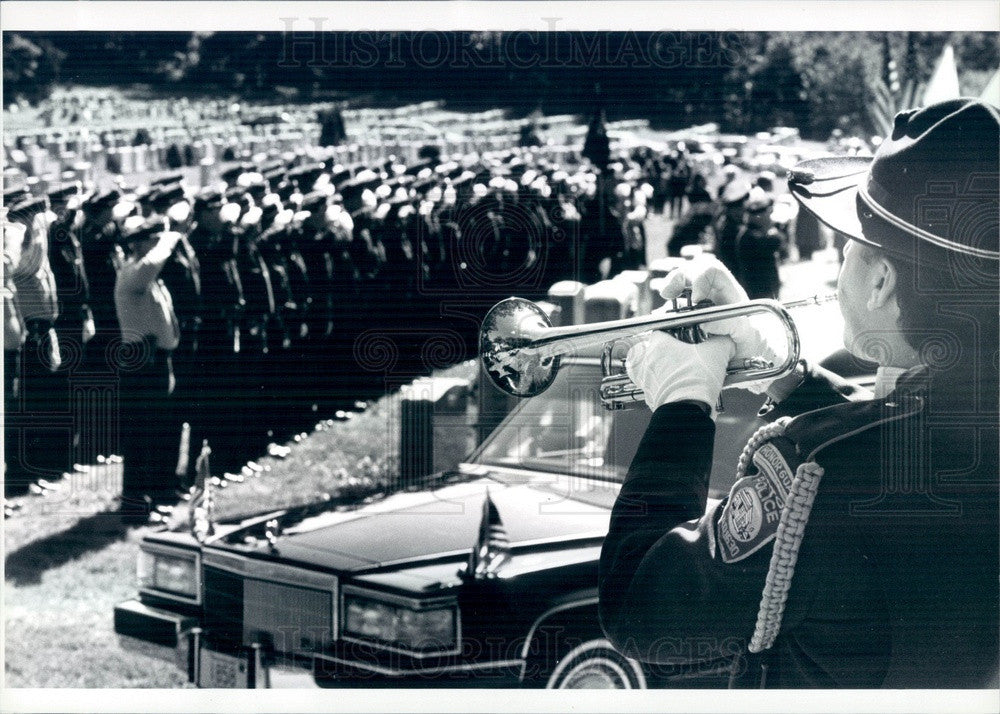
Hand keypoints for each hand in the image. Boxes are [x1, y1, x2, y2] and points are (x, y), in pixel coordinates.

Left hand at [625, 330, 734, 417]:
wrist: (686, 411)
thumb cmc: (696, 379)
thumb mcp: (716, 353)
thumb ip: (722, 342)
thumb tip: (727, 341)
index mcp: (659, 345)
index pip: (663, 331)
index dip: (677, 334)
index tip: (689, 340)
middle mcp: (648, 360)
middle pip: (660, 351)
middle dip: (675, 354)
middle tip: (691, 359)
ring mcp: (646, 379)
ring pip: (658, 369)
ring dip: (671, 371)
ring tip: (689, 375)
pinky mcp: (649, 396)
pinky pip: (658, 387)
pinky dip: (669, 387)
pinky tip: (684, 389)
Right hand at [659, 258, 779, 392]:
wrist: (748, 358)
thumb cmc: (752, 343)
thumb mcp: (748, 335)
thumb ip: (731, 325)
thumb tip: (705, 322)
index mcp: (729, 292)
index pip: (713, 271)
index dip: (700, 278)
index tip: (695, 299)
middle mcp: (713, 293)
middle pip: (692, 271)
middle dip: (677, 278)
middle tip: (668, 294)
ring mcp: (699, 302)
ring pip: (680, 284)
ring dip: (670, 288)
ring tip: (665, 299)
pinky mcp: (687, 315)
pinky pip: (674, 304)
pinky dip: (666, 308)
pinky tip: (663, 317)